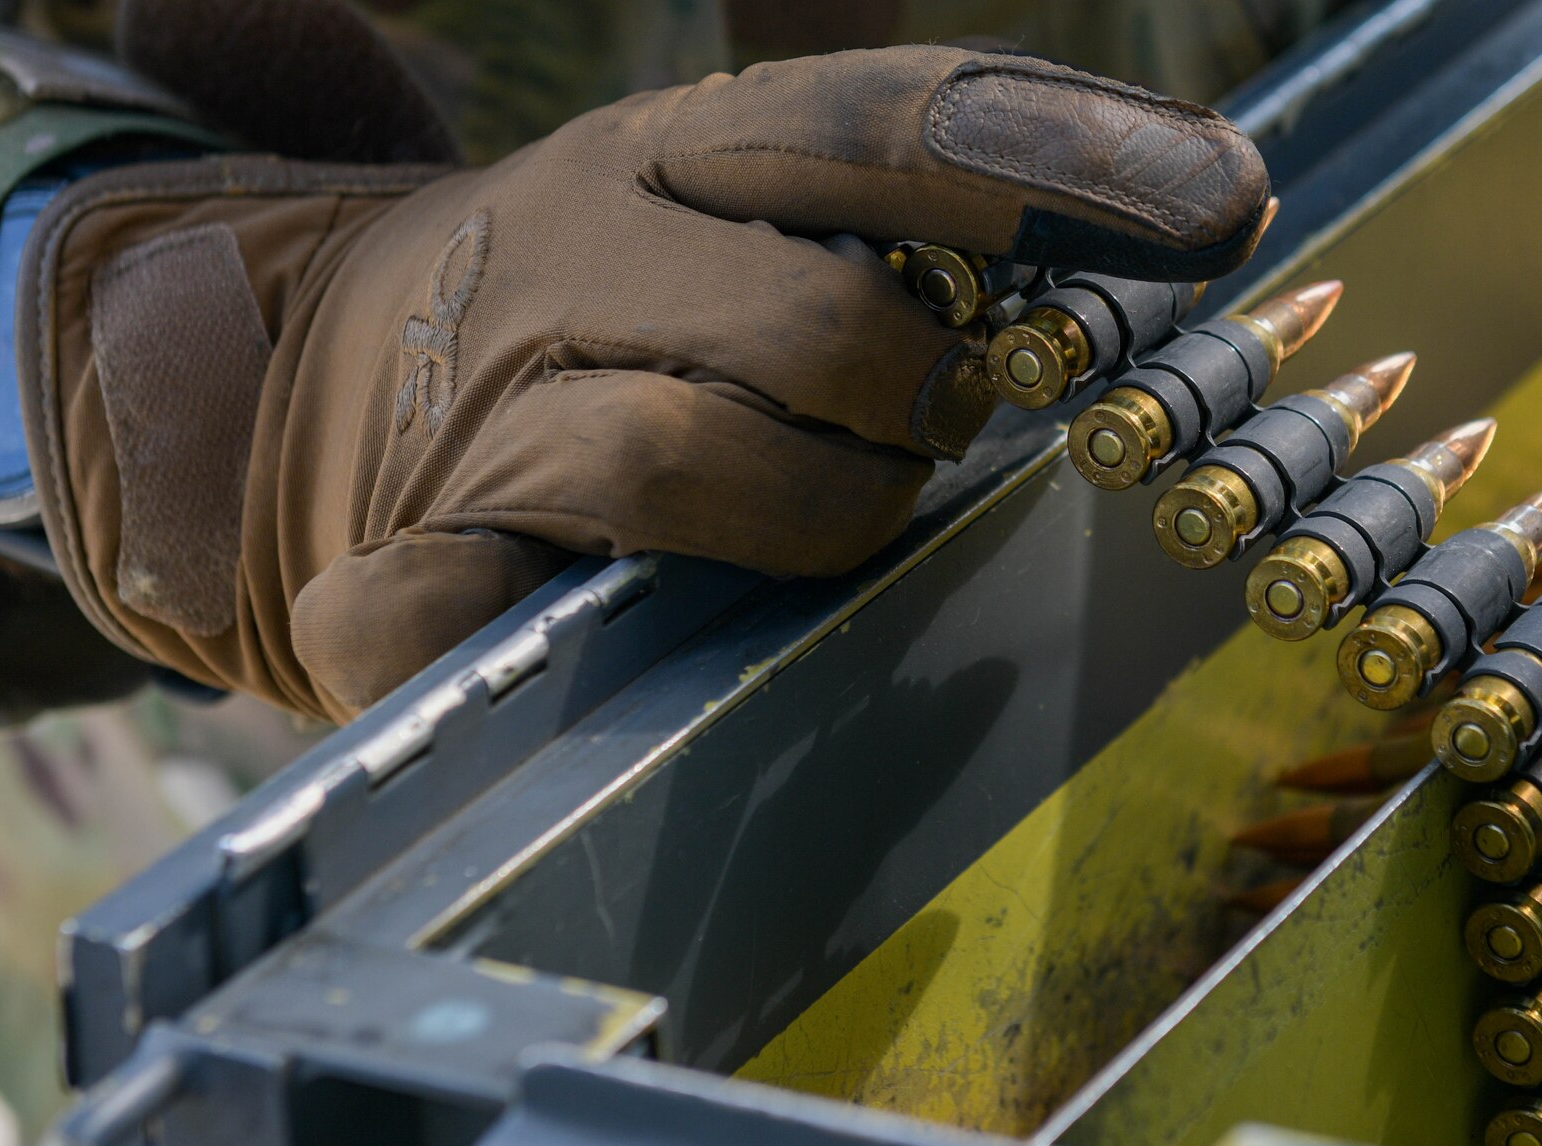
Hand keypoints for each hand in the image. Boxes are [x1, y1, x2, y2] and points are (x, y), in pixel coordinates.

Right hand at [21, 45, 1266, 718]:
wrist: (317, 369)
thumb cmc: (605, 300)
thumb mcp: (734, 197)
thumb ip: (920, 192)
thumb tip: (1202, 191)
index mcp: (671, 156)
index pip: (881, 124)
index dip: (1061, 157)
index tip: (1225, 206)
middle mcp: (577, 257)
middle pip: (821, 321)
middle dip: (922, 396)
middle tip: (939, 418)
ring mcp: (486, 409)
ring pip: (680, 461)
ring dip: (806, 513)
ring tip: (823, 508)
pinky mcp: (405, 551)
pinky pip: (436, 603)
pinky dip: (477, 624)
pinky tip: (524, 625)